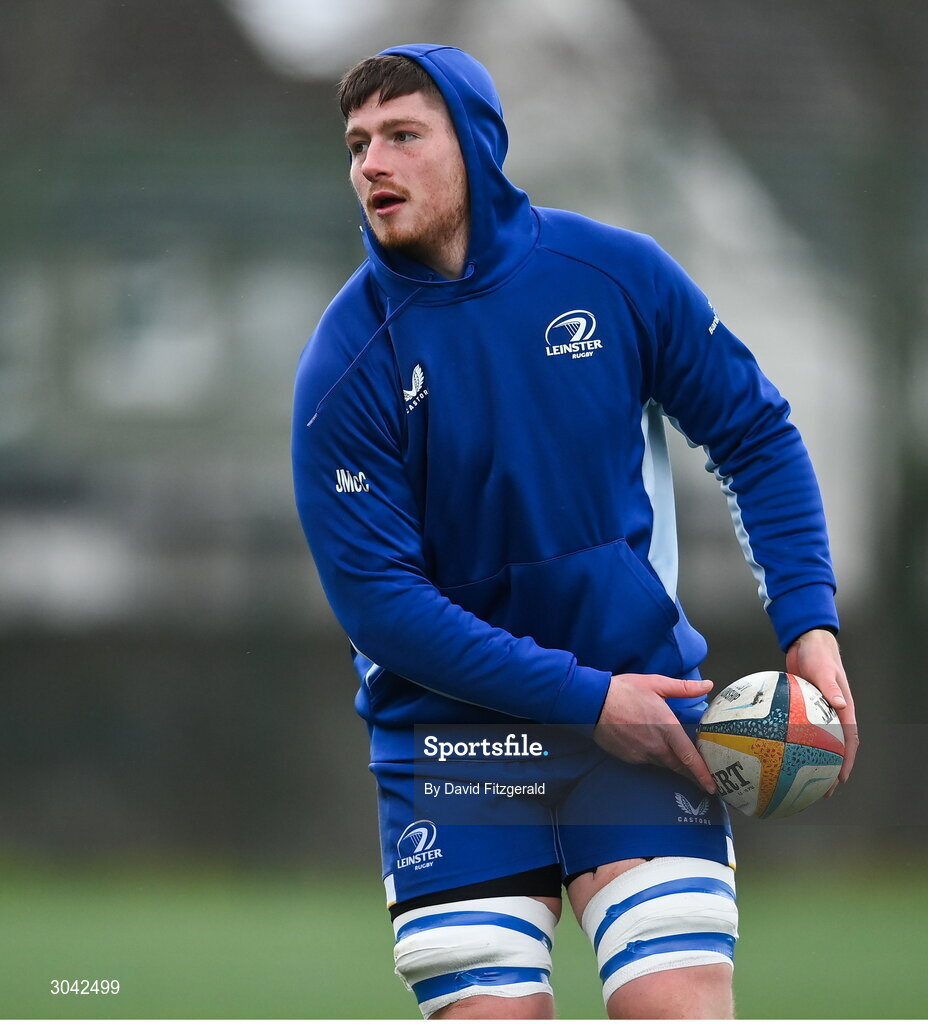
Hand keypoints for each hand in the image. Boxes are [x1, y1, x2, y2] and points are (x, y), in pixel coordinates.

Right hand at [593, 674, 716, 792]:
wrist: (593, 703)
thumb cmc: (625, 691)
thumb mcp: (656, 684)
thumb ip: (684, 688)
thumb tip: (708, 686)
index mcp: (667, 729)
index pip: (690, 758)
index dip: (703, 774)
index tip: (713, 786)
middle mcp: (656, 747)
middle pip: (679, 766)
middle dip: (692, 774)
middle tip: (704, 781)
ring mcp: (642, 754)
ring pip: (663, 763)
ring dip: (673, 763)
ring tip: (680, 762)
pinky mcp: (629, 758)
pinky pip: (647, 761)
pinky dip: (654, 757)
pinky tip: (652, 748)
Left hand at [786, 628, 857, 792]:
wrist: (807, 641)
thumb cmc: (819, 654)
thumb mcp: (824, 668)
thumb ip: (830, 686)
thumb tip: (838, 703)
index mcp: (842, 708)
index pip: (849, 740)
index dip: (846, 761)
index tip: (840, 779)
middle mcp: (832, 713)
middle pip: (833, 748)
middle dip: (829, 770)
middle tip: (820, 790)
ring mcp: (817, 712)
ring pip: (815, 741)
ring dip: (809, 760)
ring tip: (798, 779)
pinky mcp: (802, 708)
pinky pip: (798, 728)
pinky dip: (791, 741)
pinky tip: (774, 751)